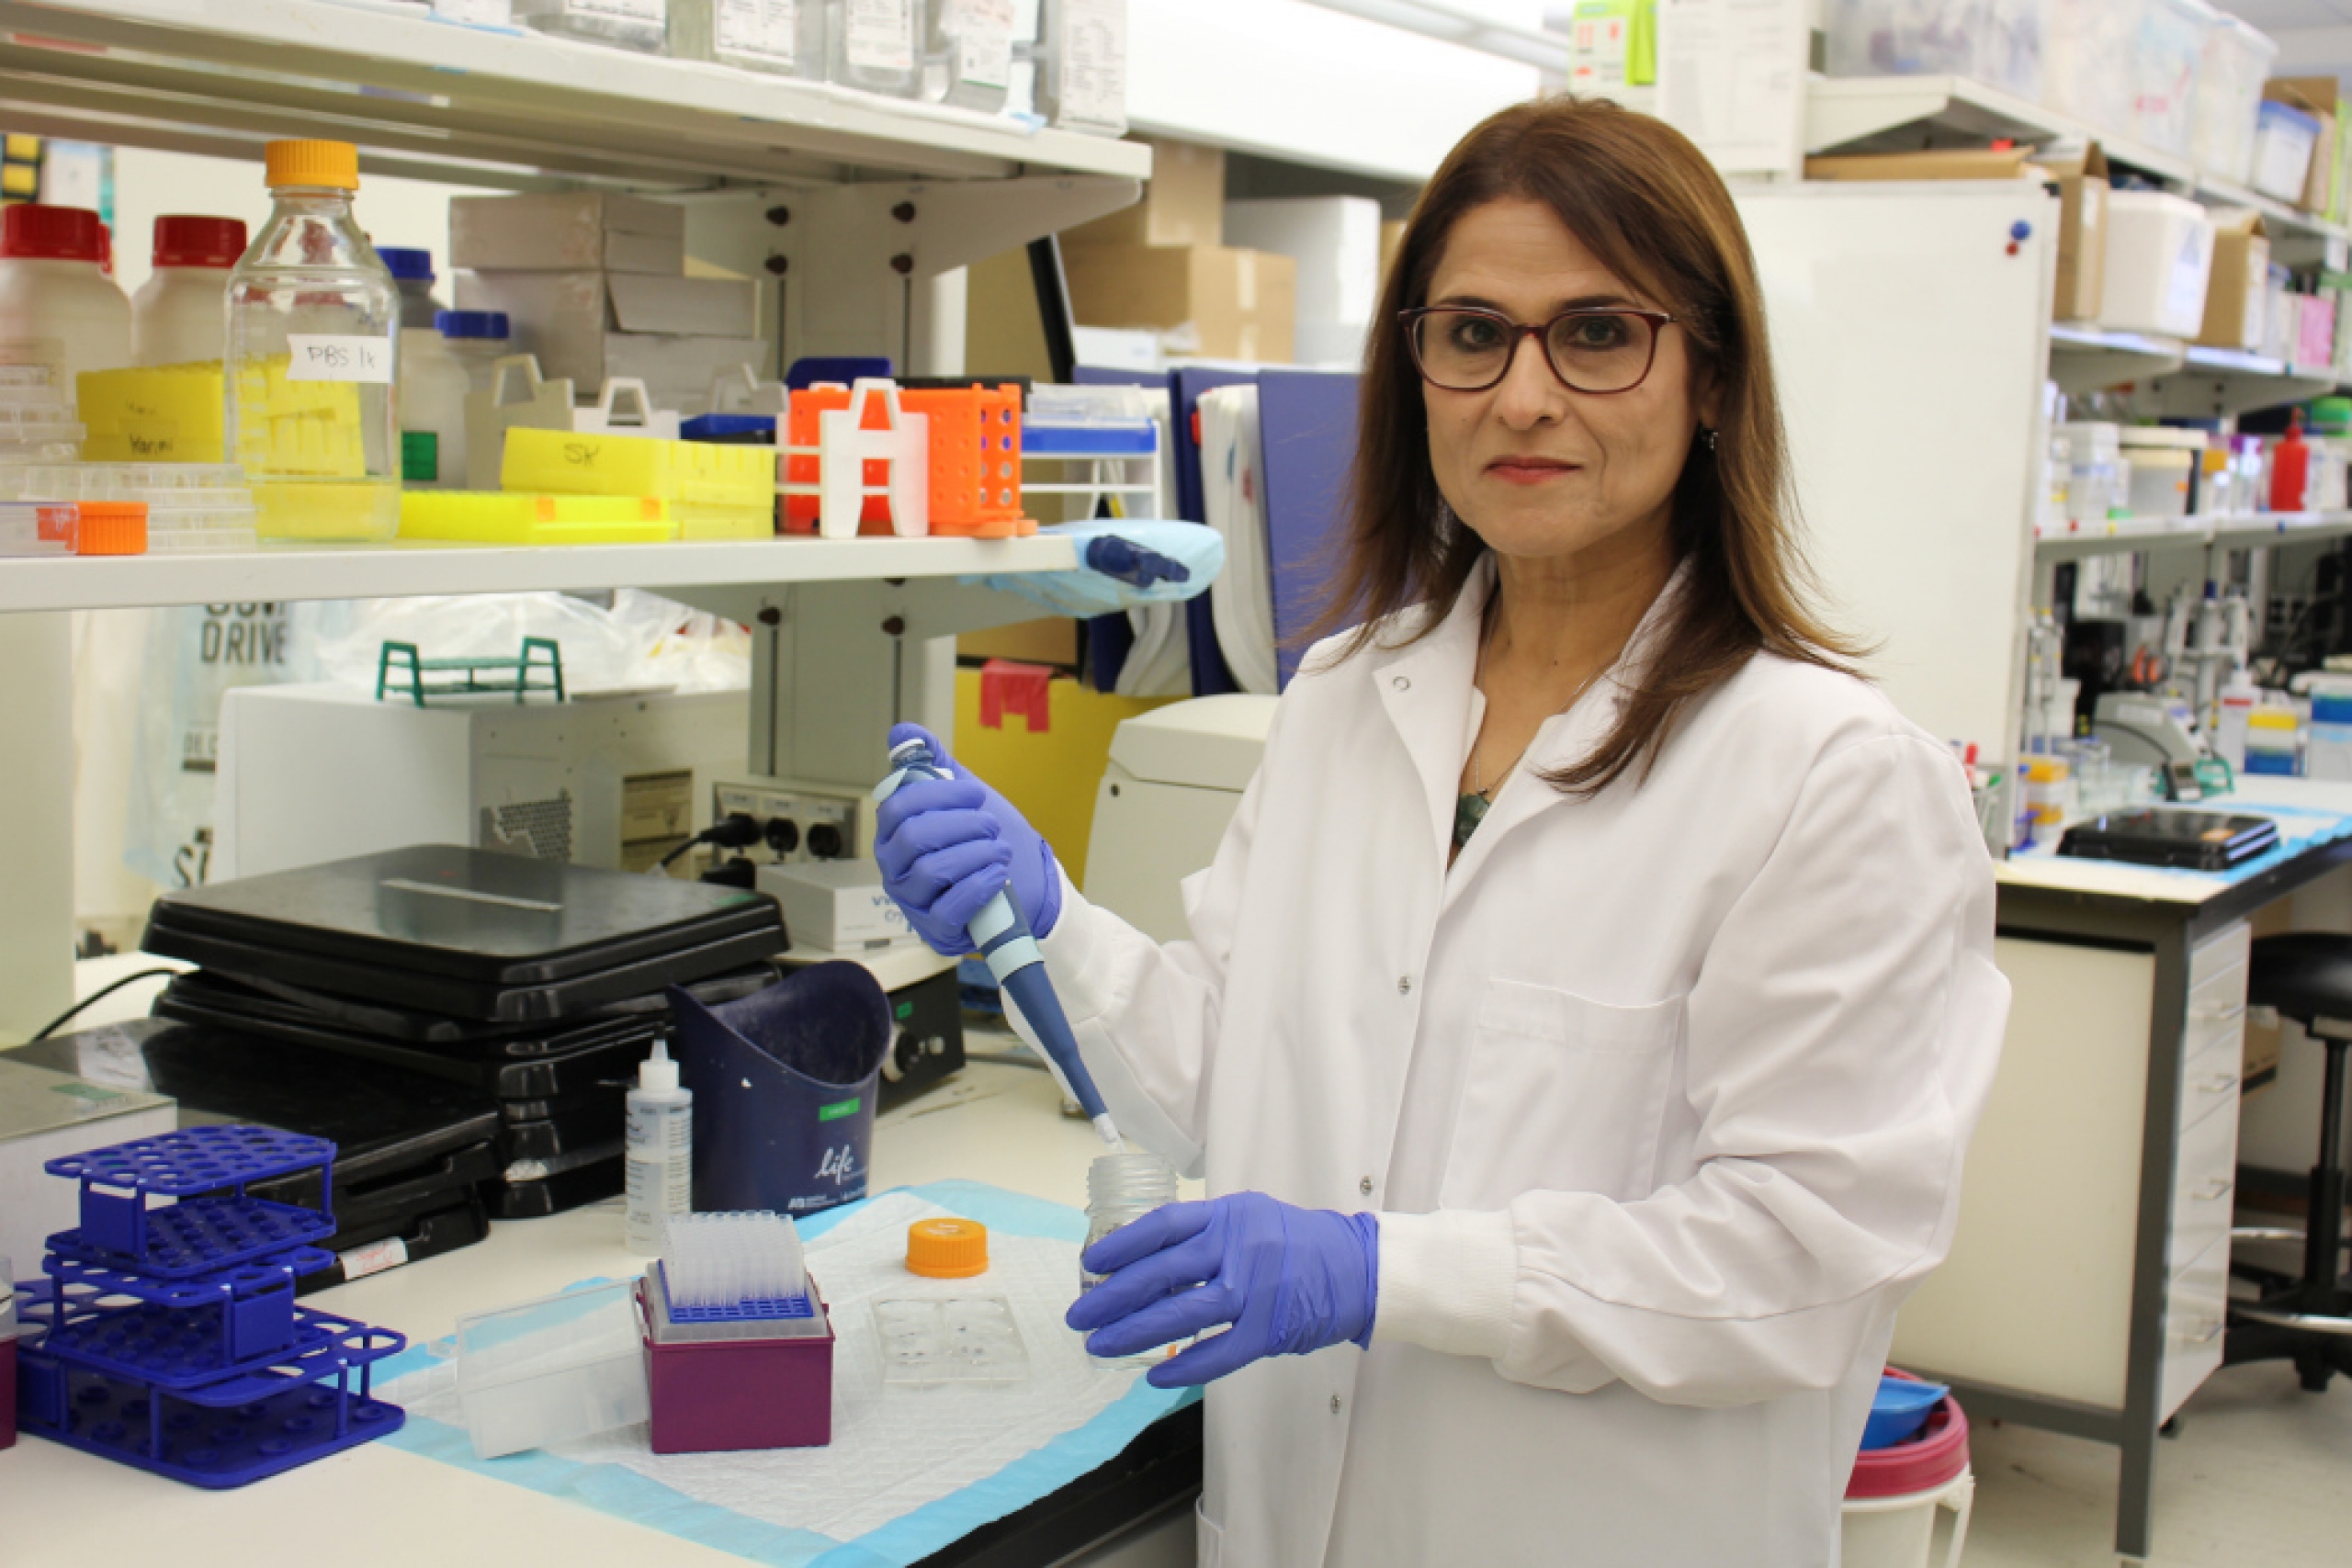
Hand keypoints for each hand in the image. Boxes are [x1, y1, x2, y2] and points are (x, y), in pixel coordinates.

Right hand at [874, 722, 1060, 954]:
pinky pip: (948, 908)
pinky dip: (977, 886)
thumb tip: (901, 732)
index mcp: (895, 833)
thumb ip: (932, 765)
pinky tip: (997, 874)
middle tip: (990, 824)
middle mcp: (896, 868)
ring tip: (1000, 850)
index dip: (937, 795)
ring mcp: (914, 901)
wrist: (1028, 883)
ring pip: (931, 871)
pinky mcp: (937, 929)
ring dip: (975, 854)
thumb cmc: (987, 840)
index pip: (897, 808)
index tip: (975, 793)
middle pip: (912, 839)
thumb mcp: (962, 797)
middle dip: (960, 825)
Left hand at [1065, 1193, 1378, 1387]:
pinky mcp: (1270, 1329)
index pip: (1164, 1225)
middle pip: (1162, 1272)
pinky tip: (1156, 1376)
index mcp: (1228, 1216)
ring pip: (1183, 1313)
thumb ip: (1205, 1236)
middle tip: (1079, 1315)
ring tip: (1100, 1346)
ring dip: (1135, 1332)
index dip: (1122, 1244)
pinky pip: (1220, 1352)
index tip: (1090, 1263)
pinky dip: (1186, 1366)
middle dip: (1113, 1296)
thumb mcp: (1250, 1219)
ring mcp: (1255, 1290)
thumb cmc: (1298, 1243)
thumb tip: (1147, 1266)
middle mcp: (1238, 1248)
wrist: (1359, 1267)